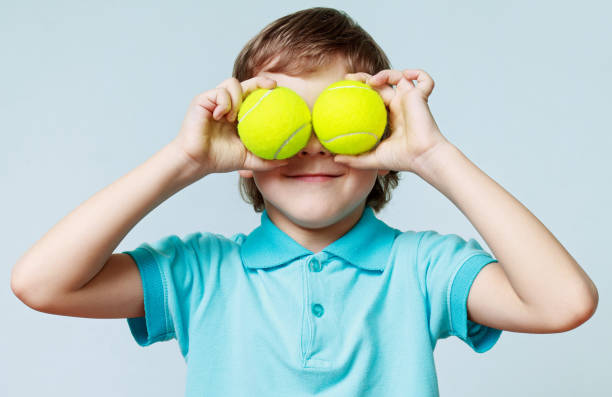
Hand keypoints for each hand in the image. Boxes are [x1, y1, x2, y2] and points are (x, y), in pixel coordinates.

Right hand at [171, 76, 288, 174]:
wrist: (198, 161)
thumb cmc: (219, 159)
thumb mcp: (249, 160)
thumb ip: (267, 159)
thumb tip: (288, 160)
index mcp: (238, 114)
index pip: (254, 95)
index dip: (266, 89)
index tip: (279, 90)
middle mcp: (228, 104)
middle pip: (246, 84)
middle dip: (259, 80)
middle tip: (271, 86)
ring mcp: (215, 100)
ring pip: (232, 83)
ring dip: (237, 98)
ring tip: (234, 118)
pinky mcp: (203, 100)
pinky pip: (218, 93)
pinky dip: (223, 103)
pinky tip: (222, 116)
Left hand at [333, 69, 449, 172]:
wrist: (422, 157)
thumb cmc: (402, 159)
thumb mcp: (372, 159)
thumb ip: (355, 159)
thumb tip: (334, 159)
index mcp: (389, 116)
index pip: (371, 98)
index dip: (359, 92)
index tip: (343, 90)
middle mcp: (399, 105)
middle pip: (381, 84)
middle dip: (364, 77)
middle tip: (348, 79)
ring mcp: (410, 100)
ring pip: (398, 77)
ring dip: (384, 74)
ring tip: (371, 81)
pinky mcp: (421, 97)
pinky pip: (424, 80)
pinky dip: (418, 73)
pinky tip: (406, 74)